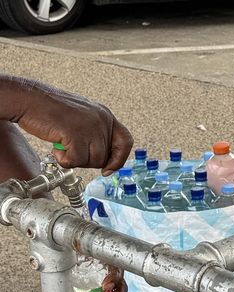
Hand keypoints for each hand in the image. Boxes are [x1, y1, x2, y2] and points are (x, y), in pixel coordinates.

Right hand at [8, 77, 132, 175]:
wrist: (28, 99)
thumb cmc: (50, 109)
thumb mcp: (82, 118)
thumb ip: (95, 133)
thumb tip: (105, 159)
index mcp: (105, 116)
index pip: (126, 141)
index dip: (119, 159)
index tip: (108, 169)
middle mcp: (102, 121)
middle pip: (106, 157)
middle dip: (88, 161)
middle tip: (73, 152)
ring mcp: (90, 127)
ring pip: (93, 161)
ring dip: (75, 160)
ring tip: (62, 147)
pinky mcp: (76, 135)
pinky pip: (76, 161)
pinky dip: (64, 160)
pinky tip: (56, 148)